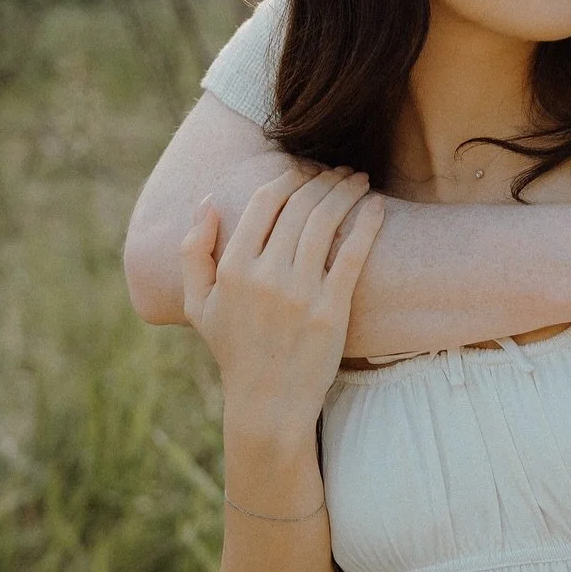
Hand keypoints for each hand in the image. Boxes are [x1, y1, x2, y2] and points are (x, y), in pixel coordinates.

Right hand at [179, 166, 384, 435]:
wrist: (269, 402)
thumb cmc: (235, 348)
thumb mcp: (197, 303)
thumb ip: (193, 251)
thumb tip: (207, 201)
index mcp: (232, 269)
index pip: (265, 201)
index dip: (289, 177)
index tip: (305, 170)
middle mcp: (265, 276)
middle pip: (301, 205)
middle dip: (323, 178)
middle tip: (340, 170)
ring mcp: (300, 292)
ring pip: (327, 221)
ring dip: (346, 191)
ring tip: (358, 180)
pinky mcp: (331, 309)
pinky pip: (353, 253)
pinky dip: (367, 222)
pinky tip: (376, 205)